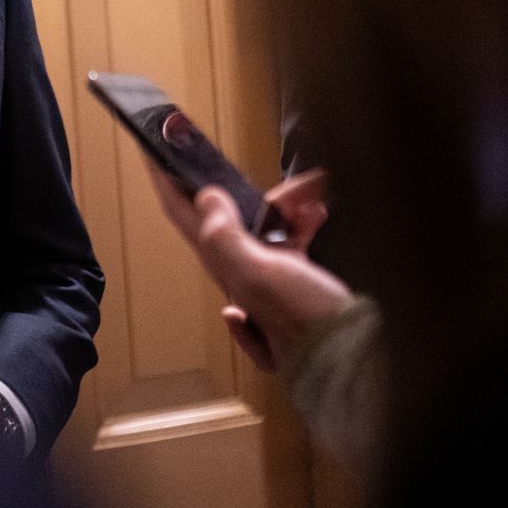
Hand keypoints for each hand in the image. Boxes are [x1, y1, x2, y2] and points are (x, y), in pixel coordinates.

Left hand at [145, 162, 352, 371]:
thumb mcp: (259, 276)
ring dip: (289, 206)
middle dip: (256, 189)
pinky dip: (304, 223)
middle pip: (232, 211)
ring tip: (314, 199)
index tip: (152, 147)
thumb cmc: (305, 323)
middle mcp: (238, 267)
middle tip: (292, 179)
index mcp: (222, 264)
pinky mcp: (296, 279)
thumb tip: (206, 197)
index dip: (165, 178)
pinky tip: (318, 217)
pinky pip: (293, 237)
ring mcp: (267, 274)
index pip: (181, 212)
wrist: (355, 360)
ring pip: (267, 222)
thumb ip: (226, 237)